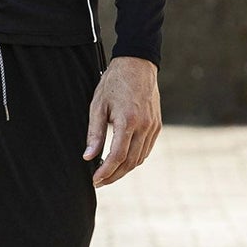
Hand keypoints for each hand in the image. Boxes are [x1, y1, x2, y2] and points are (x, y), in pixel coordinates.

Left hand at [83, 56, 161, 186]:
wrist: (137, 65)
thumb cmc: (114, 83)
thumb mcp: (98, 106)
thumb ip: (94, 133)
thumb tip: (88, 157)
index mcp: (128, 121)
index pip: (117, 156)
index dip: (106, 172)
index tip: (95, 180)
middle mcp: (144, 126)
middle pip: (130, 162)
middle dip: (114, 176)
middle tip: (99, 181)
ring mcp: (153, 127)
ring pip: (140, 158)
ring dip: (124, 169)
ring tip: (108, 172)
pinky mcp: (157, 125)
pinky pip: (146, 149)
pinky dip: (134, 159)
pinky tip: (122, 160)